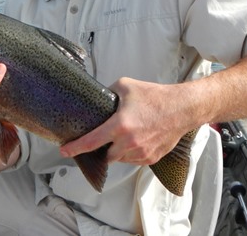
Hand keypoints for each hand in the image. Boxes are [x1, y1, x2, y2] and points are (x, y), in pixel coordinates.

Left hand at [60, 78, 196, 164]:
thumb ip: (108, 93)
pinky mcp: (151, 158)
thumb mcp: (125, 86)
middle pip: (105, 155)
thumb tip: (98, 98)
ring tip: (124, 135)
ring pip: (120, 159)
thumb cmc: (155, 97)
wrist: (182, 108)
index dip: (75, 148)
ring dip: (117, 151)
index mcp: (119, 126)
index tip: (64, 151)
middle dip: (102, 149)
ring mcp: (141, 153)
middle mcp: (129, 142)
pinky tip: (136, 139)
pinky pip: (133, 160)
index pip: (91, 142)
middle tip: (103, 138)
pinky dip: (130, 153)